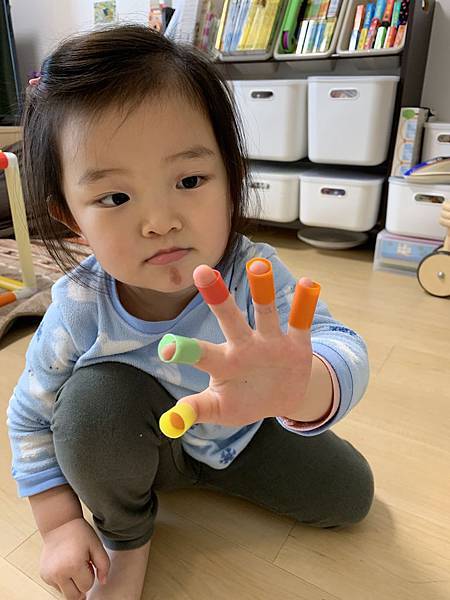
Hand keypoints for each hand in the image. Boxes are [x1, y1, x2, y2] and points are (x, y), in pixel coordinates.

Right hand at [40, 517, 109, 599]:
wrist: (59, 525)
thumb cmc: (79, 534)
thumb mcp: (96, 546)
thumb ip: (104, 565)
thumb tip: (103, 582)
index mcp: (73, 565)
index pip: (87, 586)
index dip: (90, 575)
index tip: (88, 562)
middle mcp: (58, 573)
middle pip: (74, 596)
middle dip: (81, 586)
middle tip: (82, 568)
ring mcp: (49, 575)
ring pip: (65, 593)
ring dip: (72, 584)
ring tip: (73, 565)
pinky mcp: (44, 576)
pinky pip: (57, 587)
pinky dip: (63, 580)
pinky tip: (65, 565)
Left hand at [158, 258, 319, 431]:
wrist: (282, 396)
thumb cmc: (243, 400)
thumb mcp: (220, 409)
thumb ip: (196, 410)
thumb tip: (168, 425)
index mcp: (223, 363)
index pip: (202, 355)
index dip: (186, 351)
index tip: (167, 348)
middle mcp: (245, 345)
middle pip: (230, 319)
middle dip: (217, 297)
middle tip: (202, 271)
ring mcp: (270, 342)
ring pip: (265, 313)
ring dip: (263, 291)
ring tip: (259, 266)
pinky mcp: (295, 343)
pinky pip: (300, 321)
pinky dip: (305, 304)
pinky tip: (307, 283)